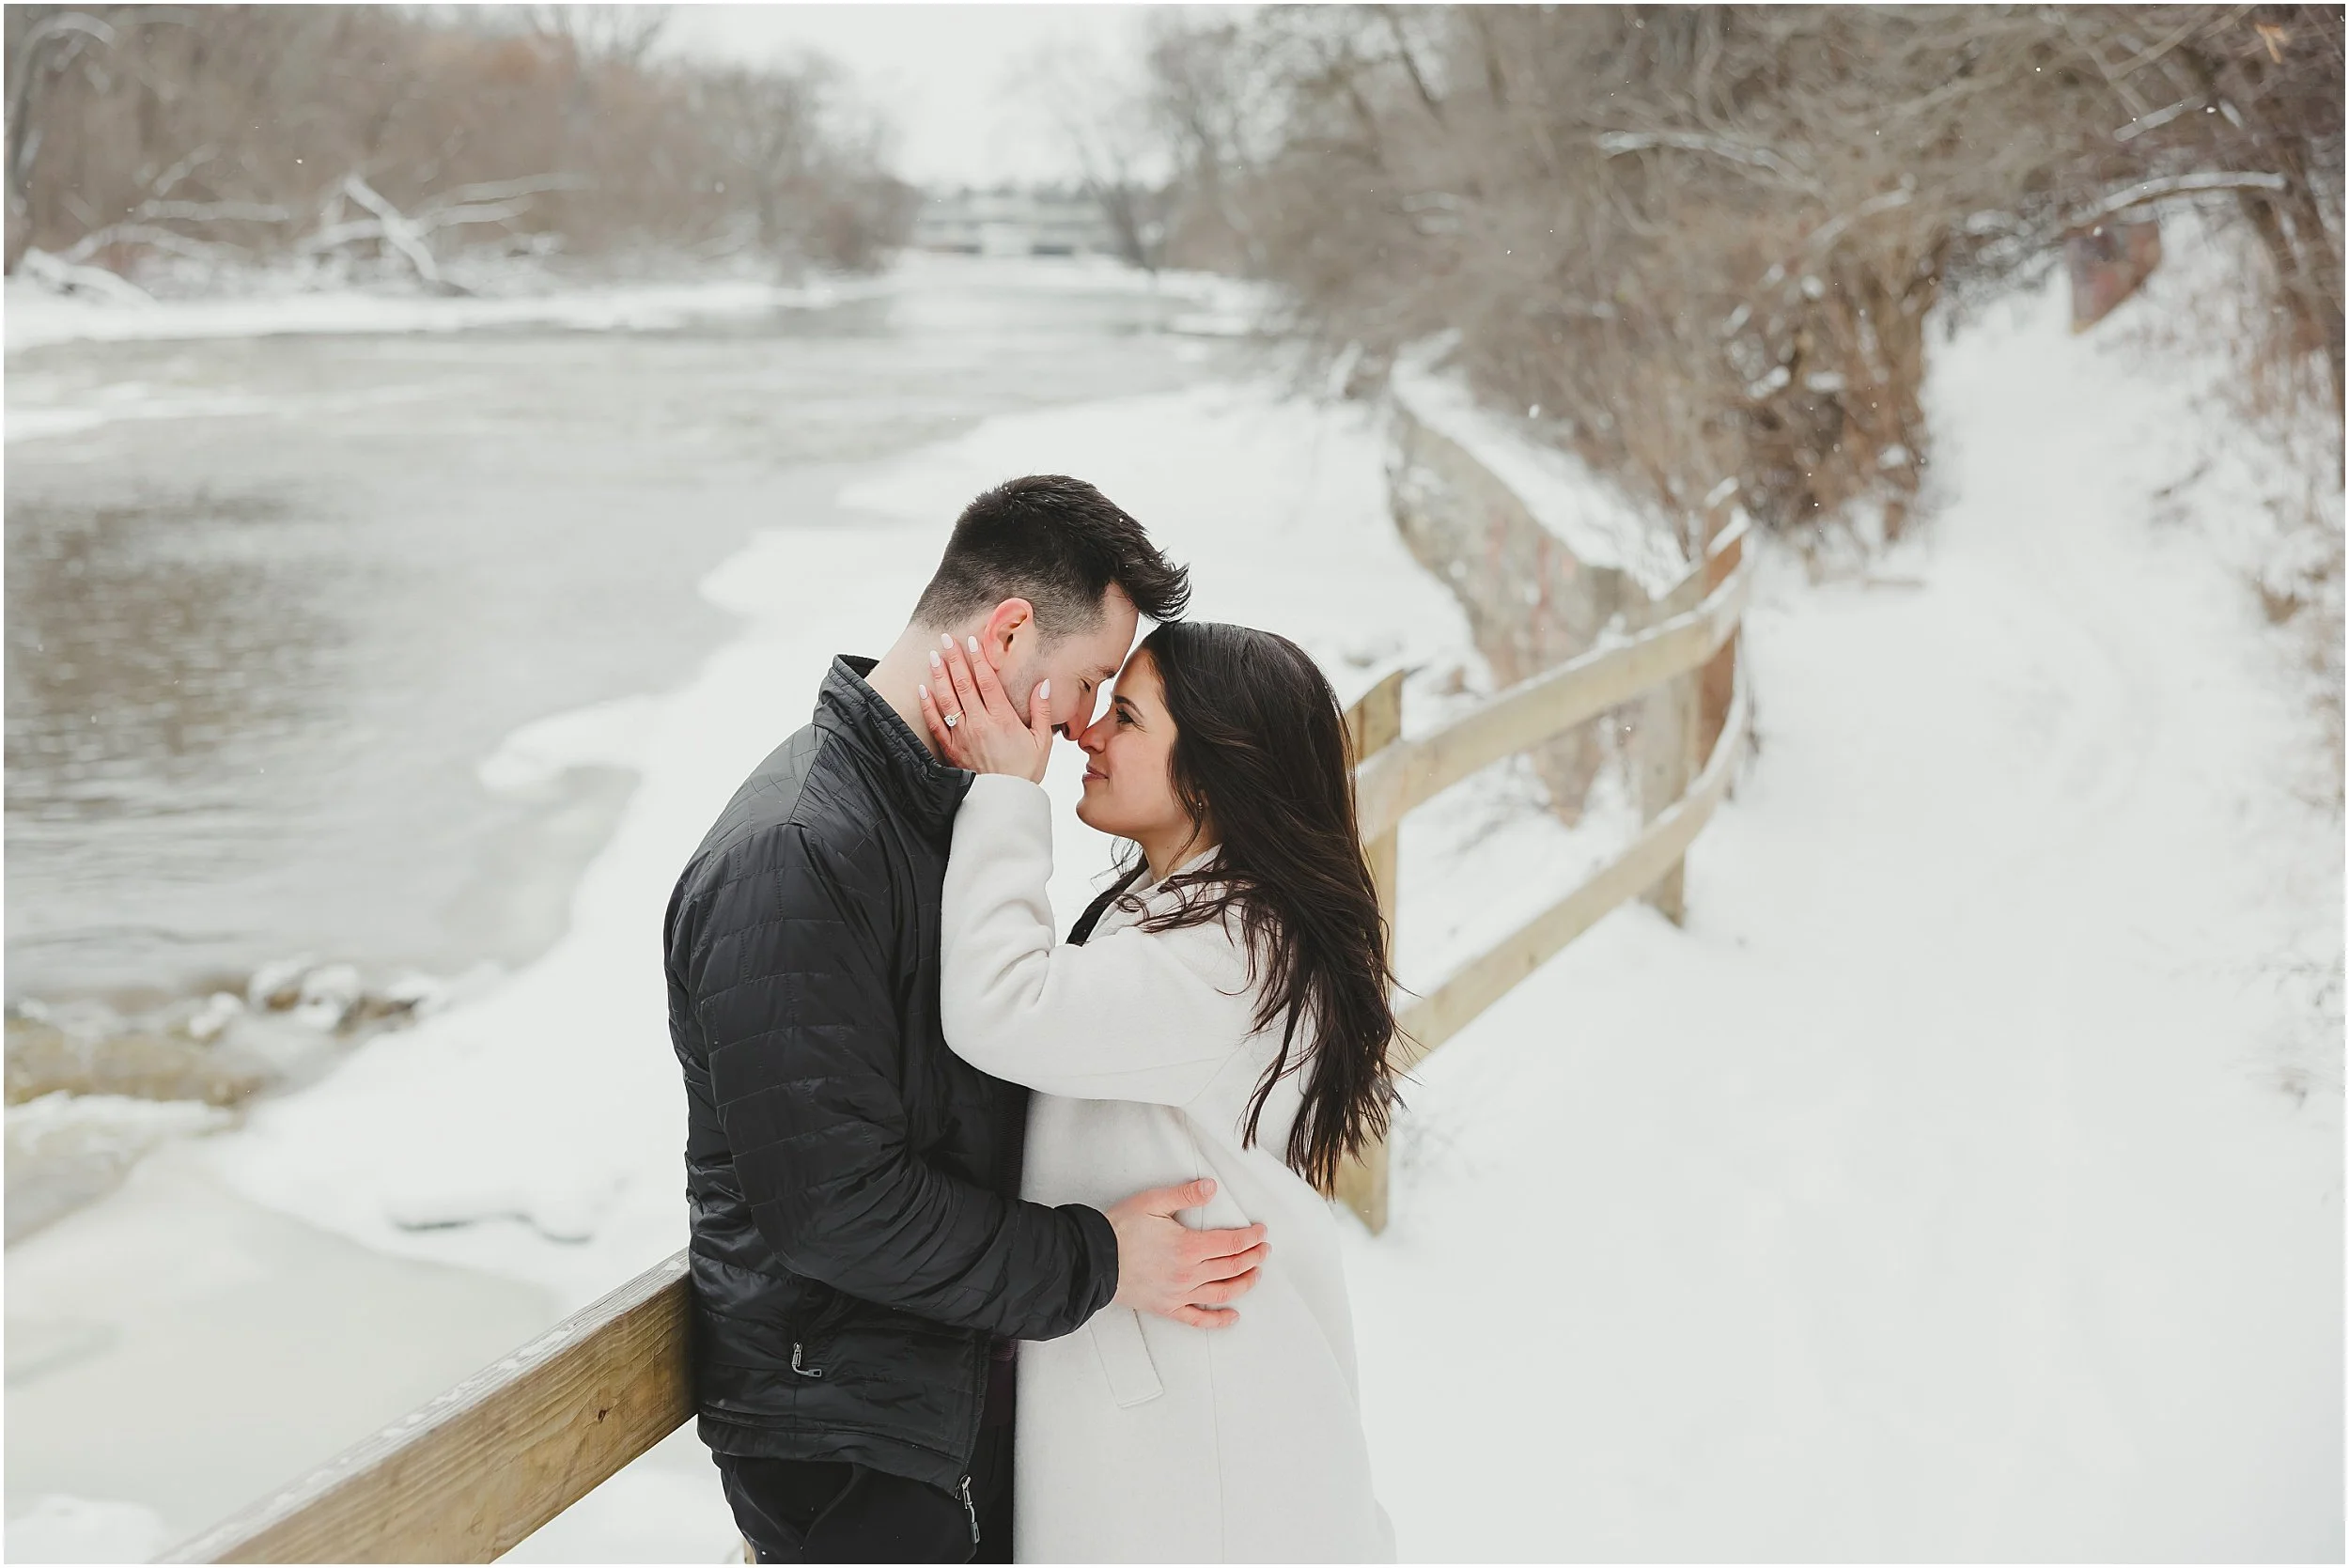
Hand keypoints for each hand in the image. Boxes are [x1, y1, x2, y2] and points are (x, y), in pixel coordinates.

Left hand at [920, 632, 1053, 782]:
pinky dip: (927, 705)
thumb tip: (1044, 684)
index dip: (977, 658)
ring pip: (947, 698)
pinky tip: (923, 689)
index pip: (986, 681)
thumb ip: (1041, 711)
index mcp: (1002, 719)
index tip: (971, 641)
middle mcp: (979, 723)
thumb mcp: (1042, 741)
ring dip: (939, 675)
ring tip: (933, 655)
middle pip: (963, 683)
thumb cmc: (1025, 772)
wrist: (1004, 801)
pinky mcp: (950, 748)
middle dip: (954, 658)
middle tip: (946, 638)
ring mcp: (962, 735)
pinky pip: (935, 723)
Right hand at [1105, 1178, 1269, 1329]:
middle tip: (1264, 1250)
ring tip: (1256, 1275)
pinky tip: (1232, 1317)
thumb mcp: (1153, 1202)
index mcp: (1189, 1247)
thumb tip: (1212, 1188)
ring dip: (1244, 1284)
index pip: (1232, 1244)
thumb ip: (1185, 1195)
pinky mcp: (1167, 1307)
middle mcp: (1189, 1274)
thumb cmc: (1121, 1229)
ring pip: (1222, 1293)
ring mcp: (1179, 1294)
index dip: (1251, 1238)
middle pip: (1232, 1268)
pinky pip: (1198, 1319)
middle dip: (1254, 1258)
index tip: (1261, 1233)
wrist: (1094, 1259)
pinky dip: (1218, 1320)